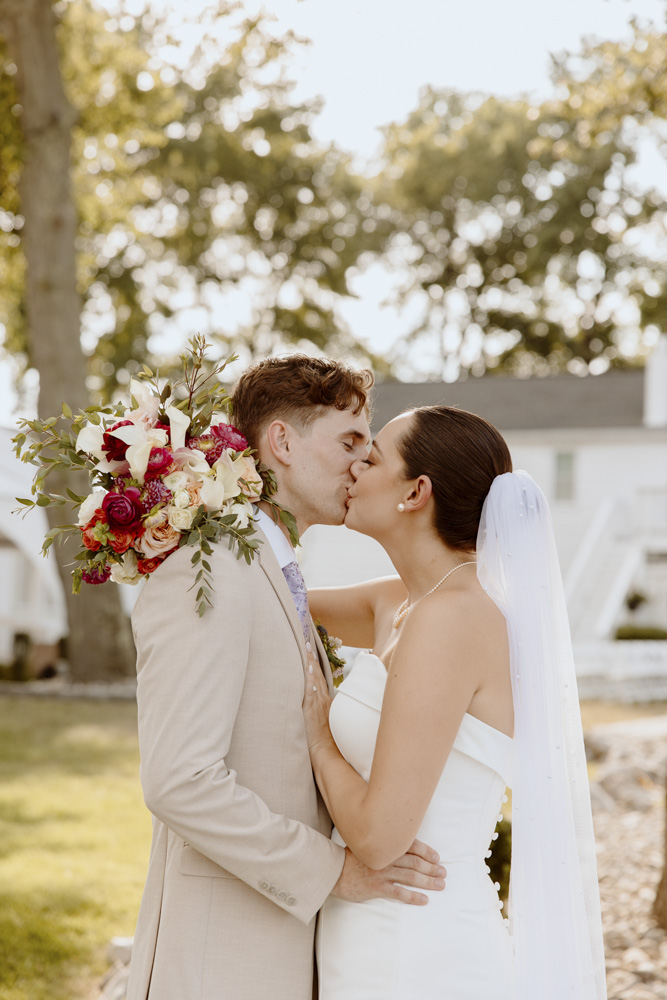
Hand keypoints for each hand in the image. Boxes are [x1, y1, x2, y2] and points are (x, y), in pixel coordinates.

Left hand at [302, 653, 333, 755]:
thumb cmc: (329, 743)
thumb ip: (324, 713)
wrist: (329, 754)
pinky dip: (310, 678)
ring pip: (314, 678)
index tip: (311, 649)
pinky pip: (310, 690)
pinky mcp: (312, 709)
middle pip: (318, 673)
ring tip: (306, 646)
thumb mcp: (328, 723)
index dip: (316, 664)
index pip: (320, 678)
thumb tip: (318, 707)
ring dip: (310, 662)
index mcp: (328, 702)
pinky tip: (308, 667)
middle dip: (312, 657)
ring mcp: (318, 703)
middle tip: (307, 640)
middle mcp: (324, 699)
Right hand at [331, 840, 445, 905]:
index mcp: (384, 845)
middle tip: (443, 873)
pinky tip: (424, 900)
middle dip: (431, 867)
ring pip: (410, 876)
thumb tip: (401, 842)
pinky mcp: (377, 887)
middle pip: (414, 862)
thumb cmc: (349, 857)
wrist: (332, 871)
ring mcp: (381, 873)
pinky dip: (413, 896)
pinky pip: (399, 893)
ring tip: (440, 885)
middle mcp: (385, 857)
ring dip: (428, 881)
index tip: (437, 857)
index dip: (426, 851)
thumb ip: (382, 843)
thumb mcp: (366, 843)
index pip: (411, 845)